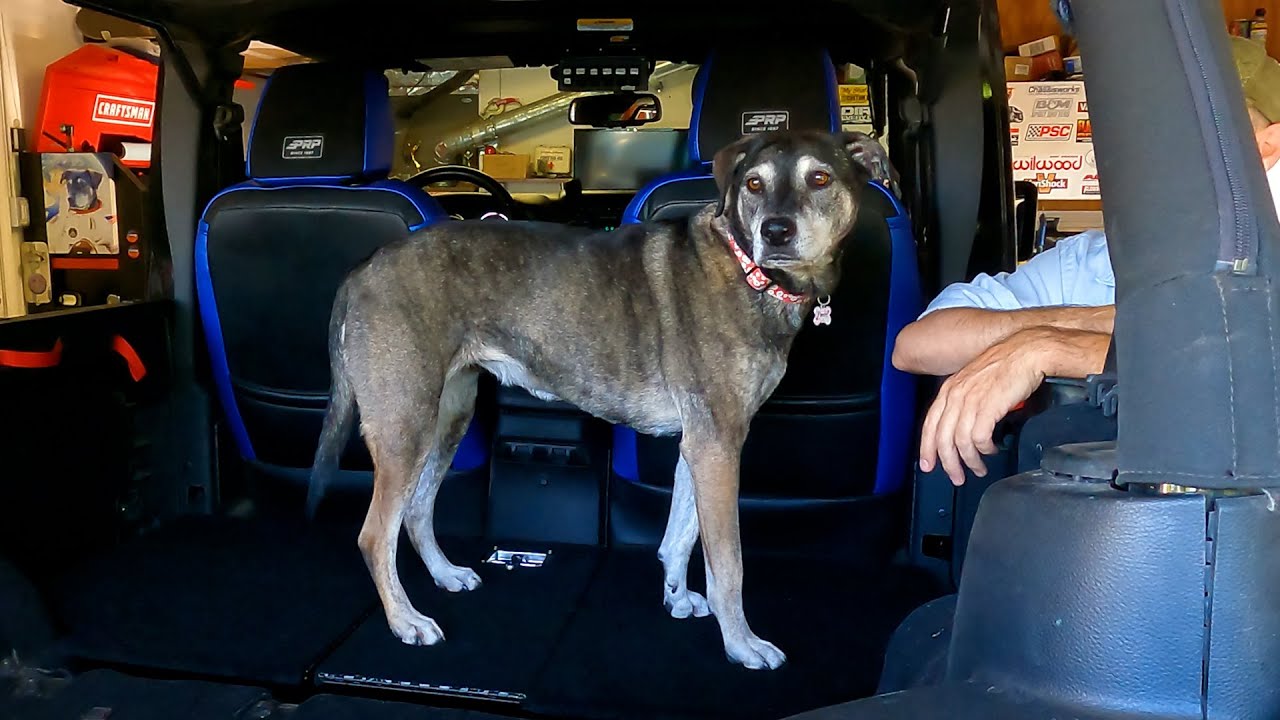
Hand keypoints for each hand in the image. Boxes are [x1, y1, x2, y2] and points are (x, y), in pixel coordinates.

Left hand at [918, 328, 1050, 484]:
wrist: (1027, 352)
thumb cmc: (1006, 365)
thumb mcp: (975, 381)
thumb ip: (964, 401)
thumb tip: (962, 425)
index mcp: (949, 389)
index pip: (930, 424)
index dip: (927, 448)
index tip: (928, 464)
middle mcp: (956, 395)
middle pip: (942, 438)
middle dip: (948, 463)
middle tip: (956, 477)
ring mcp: (971, 401)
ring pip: (960, 442)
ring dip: (969, 460)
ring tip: (979, 468)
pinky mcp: (988, 407)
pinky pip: (979, 437)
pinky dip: (984, 449)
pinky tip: (991, 451)